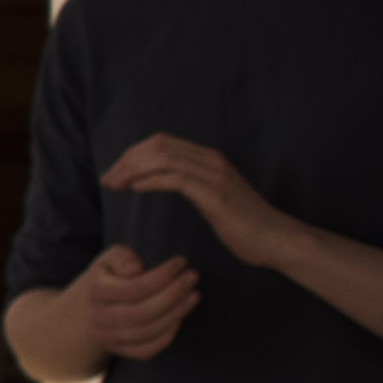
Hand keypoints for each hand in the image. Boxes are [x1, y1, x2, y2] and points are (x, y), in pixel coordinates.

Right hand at [62, 242, 204, 359]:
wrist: (91, 306)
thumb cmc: (111, 276)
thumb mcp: (111, 258)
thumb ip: (123, 257)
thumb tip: (136, 270)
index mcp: (95, 292)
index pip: (133, 288)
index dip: (162, 276)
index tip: (181, 261)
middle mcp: (97, 317)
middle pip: (141, 313)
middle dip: (173, 295)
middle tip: (192, 277)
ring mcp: (106, 337)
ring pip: (146, 332)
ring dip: (176, 314)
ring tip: (193, 295)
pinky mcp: (118, 350)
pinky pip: (145, 351)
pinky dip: (166, 337)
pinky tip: (179, 318)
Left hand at [100, 133, 305, 273]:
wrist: (275, 239)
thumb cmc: (244, 225)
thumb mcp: (213, 198)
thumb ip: (193, 185)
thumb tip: (167, 182)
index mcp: (209, 159)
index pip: (163, 143)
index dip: (133, 153)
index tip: (114, 171)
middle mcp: (212, 161)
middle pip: (159, 146)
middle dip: (127, 160)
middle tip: (107, 179)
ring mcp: (215, 176)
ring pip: (165, 159)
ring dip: (133, 170)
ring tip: (114, 184)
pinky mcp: (215, 195)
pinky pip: (177, 179)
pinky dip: (152, 181)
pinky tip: (135, 188)